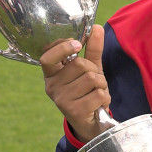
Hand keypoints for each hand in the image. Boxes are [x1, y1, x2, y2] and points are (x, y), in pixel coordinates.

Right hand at [40, 25, 109, 143]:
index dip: (62, 47)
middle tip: (93, 83)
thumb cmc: (87, 92)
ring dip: (102, 85)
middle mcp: (52, 87)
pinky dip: (105, 97)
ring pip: (91, 78)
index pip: (47, 57)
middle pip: (79, 64)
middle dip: (94, 71)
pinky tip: (98, 104)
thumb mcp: (90, 69)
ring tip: (95, 93)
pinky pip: (98, 94)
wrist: (92, 123)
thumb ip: (92, 49)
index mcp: (51, 74)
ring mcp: (61, 100)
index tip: (77, 44)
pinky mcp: (73, 111)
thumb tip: (96, 27)